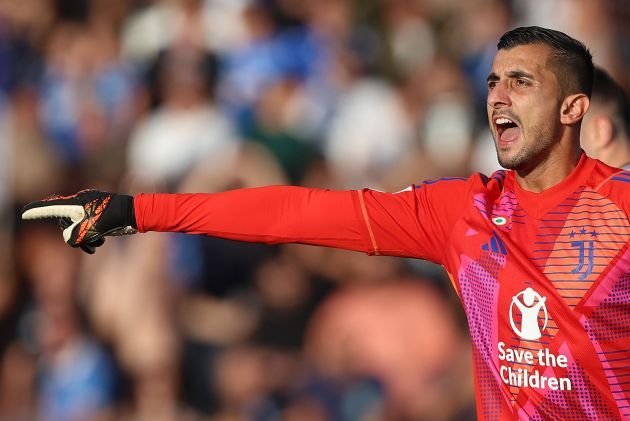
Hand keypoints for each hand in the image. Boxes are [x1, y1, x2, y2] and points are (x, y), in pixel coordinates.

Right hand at [22, 189, 136, 253]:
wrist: (136, 214)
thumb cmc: (115, 219)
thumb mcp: (91, 230)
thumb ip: (74, 236)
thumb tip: (70, 239)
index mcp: (77, 203)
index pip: (53, 207)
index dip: (38, 211)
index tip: (25, 213)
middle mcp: (81, 203)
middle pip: (65, 222)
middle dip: (74, 236)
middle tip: (90, 244)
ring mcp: (90, 208)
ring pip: (77, 227)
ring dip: (85, 238)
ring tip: (99, 243)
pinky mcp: (98, 214)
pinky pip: (87, 227)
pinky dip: (91, 236)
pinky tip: (101, 241)